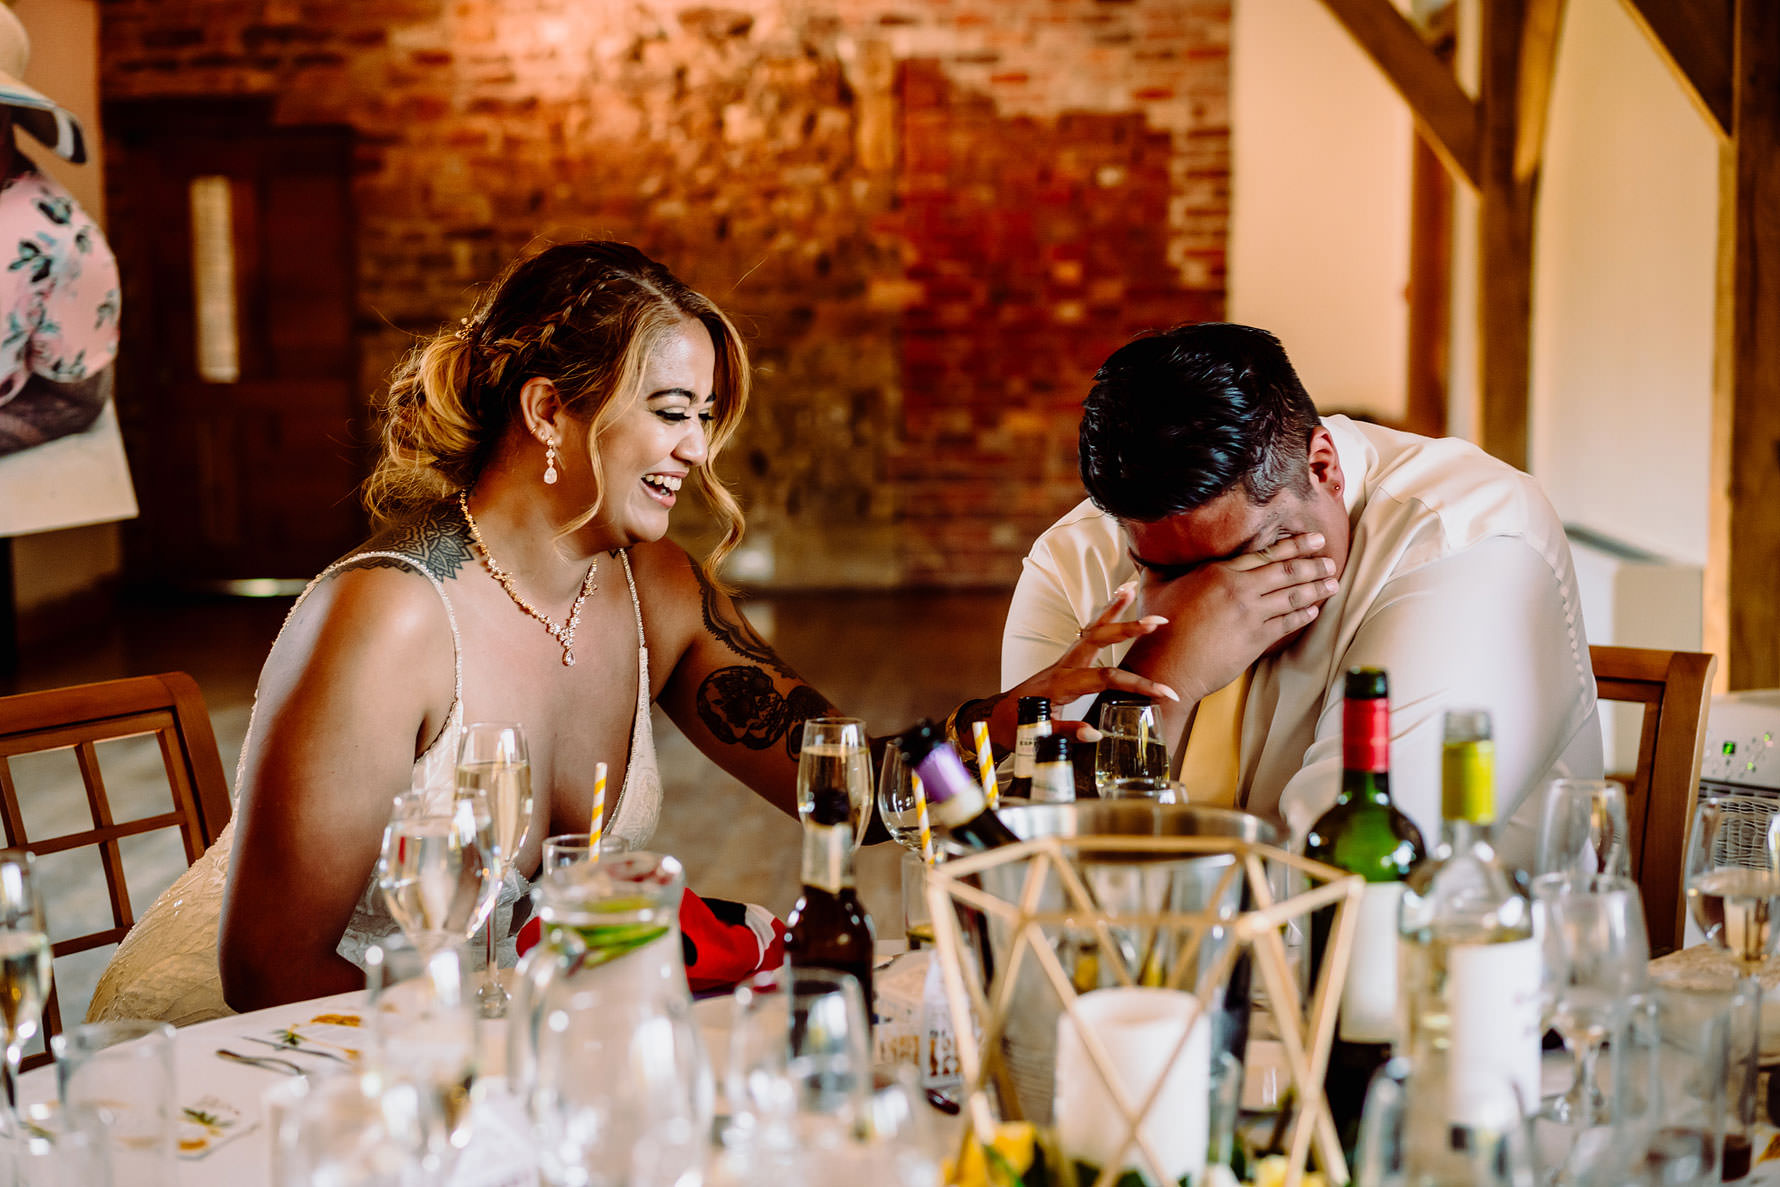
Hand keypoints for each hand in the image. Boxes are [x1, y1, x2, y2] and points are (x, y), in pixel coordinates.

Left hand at [986, 583, 1181, 747]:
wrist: (999, 716)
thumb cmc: (1017, 725)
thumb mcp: (1039, 734)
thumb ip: (1066, 732)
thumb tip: (1096, 734)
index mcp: (1061, 684)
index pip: (1106, 678)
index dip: (1136, 684)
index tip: (1165, 692)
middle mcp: (1064, 665)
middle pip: (1097, 639)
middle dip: (1127, 629)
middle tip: (1156, 622)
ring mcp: (1065, 659)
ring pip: (1091, 629)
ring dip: (1112, 609)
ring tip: (1131, 587)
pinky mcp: (1067, 659)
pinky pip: (1088, 633)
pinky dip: (1103, 617)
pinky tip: (1117, 601)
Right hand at [1126, 530, 1337, 705]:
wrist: (1167, 664)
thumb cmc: (1157, 627)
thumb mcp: (1154, 587)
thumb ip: (1156, 566)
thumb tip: (1142, 551)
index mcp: (1218, 571)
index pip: (1264, 553)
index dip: (1293, 545)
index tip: (1312, 539)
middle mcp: (1239, 589)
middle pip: (1285, 571)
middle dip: (1312, 562)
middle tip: (1330, 556)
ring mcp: (1250, 615)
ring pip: (1292, 596)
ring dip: (1316, 587)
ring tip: (1332, 582)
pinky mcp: (1256, 639)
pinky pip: (1288, 623)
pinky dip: (1303, 614)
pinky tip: (1314, 610)